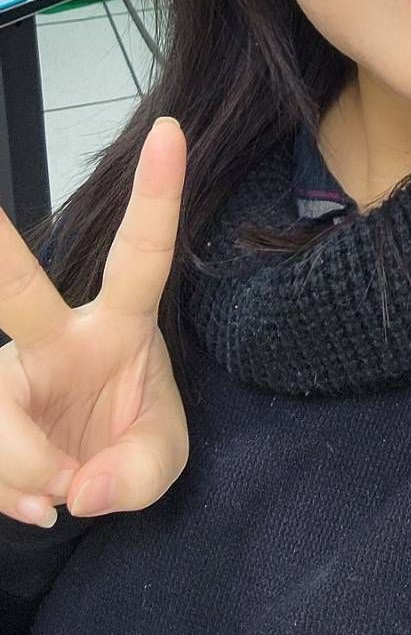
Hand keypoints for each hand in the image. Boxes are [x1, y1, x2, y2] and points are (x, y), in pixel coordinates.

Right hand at [0, 117, 188, 525]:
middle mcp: (52, 338)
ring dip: (31, 471)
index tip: (170, 131)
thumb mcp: (159, 460)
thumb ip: (137, 472)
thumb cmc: (126, 446)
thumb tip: (77, 484)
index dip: (157, 195)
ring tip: (62, 491)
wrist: (80, 484)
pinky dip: (12, 494)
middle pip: (16, 291)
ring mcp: (8, 373)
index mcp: (116, 324)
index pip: (142, 254)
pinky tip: (36, 503)